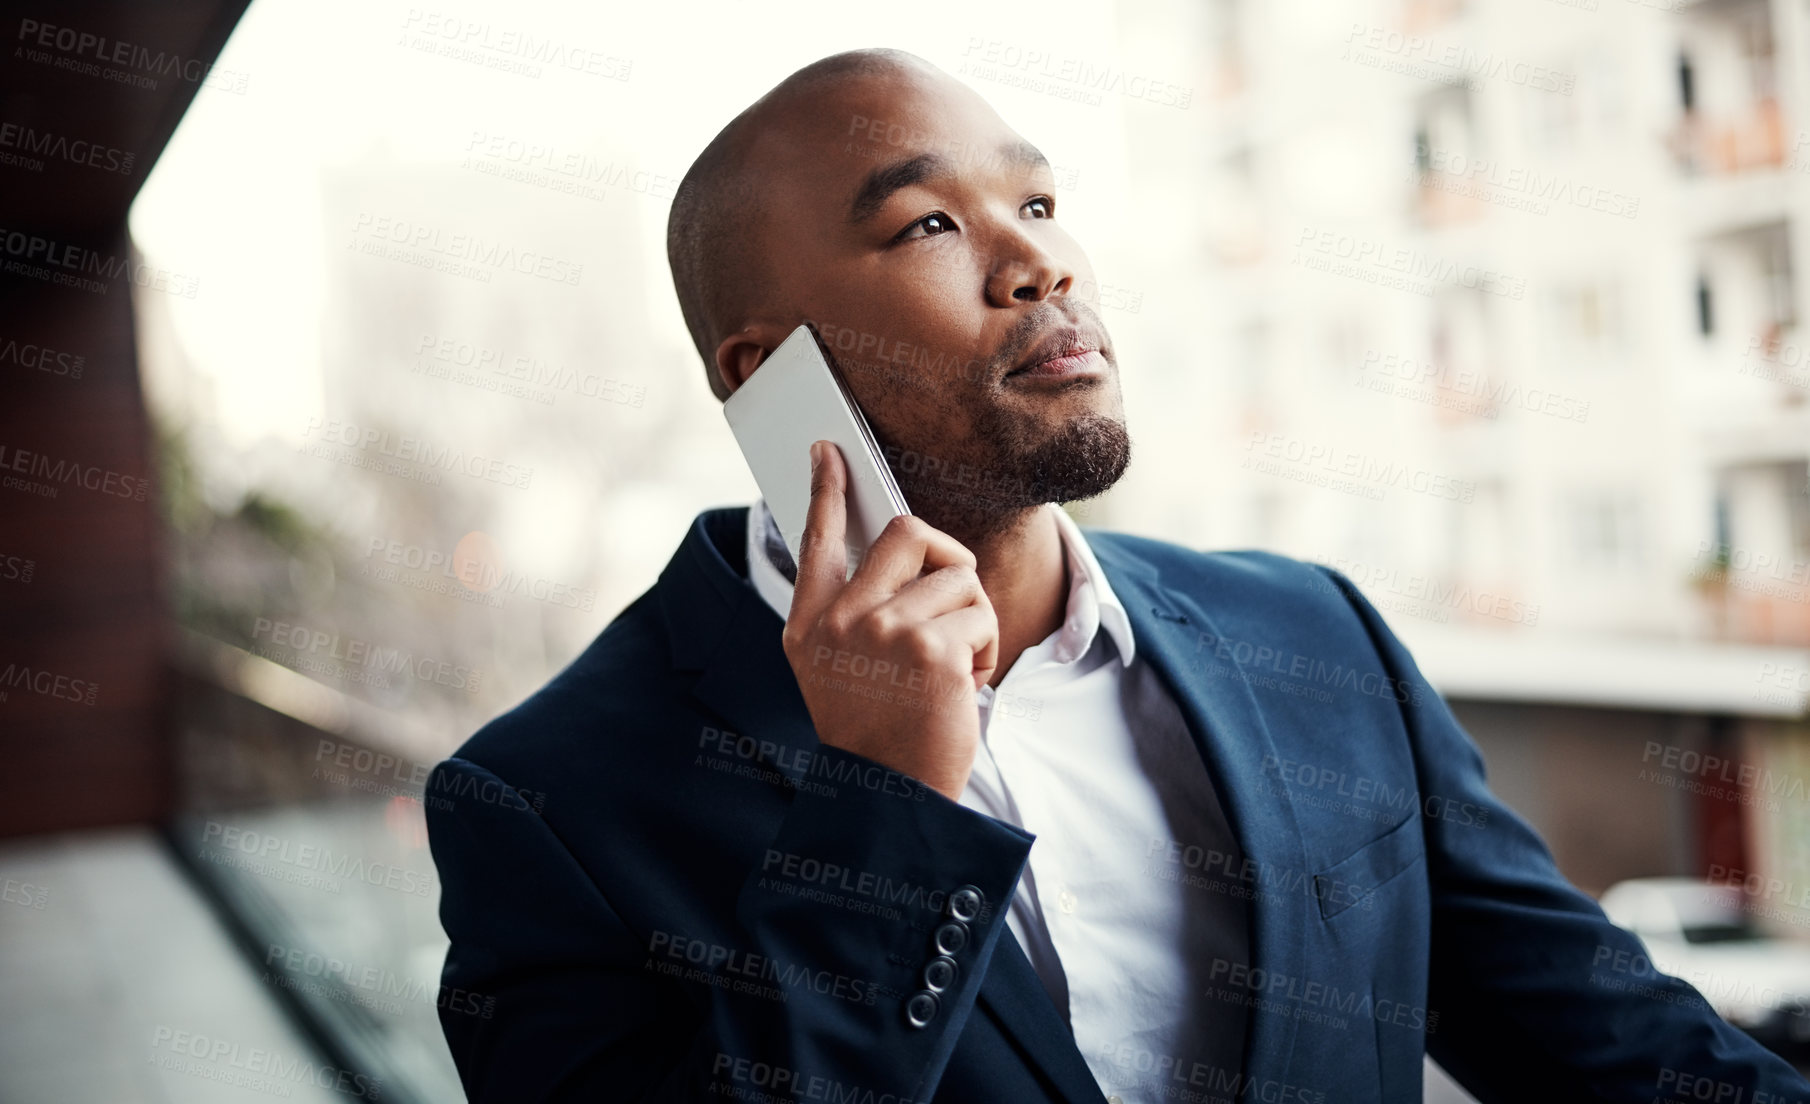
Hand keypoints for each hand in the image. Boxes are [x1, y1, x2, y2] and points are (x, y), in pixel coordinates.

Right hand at [780, 440, 998, 799]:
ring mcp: (883, 631)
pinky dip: (984, 652)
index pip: (815, 539)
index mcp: (809, 624)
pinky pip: (980, 615)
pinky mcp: (931, 648)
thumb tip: (891, 550)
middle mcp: (839, 620)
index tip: (829, 452)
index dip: (825, 490)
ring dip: (972, 620)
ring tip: (952, 667)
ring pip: (958, 577)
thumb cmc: (876, 731)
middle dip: (947, 558)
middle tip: (952, 599)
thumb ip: (850, 612)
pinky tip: (961, 687)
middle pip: (908, 533)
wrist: (891, 795)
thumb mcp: (837, 669)